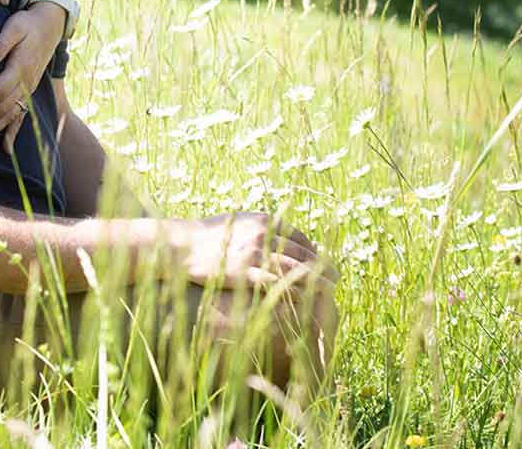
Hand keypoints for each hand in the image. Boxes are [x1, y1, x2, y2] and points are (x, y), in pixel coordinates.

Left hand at [0, 2, 66, 149]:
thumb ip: (2, 42)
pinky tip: (5, 148)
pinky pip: (22, 116)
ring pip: (11, 115)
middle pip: (3, 107)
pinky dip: (13, 132)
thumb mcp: (15, 26)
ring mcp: (29, 89)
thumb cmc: (28, 24)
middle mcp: (26, 82)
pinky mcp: (30, 91)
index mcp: (21, 68)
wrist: (50, 25)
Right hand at [181, 213, 332, 295]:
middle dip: (322, 266)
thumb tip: (279, 234)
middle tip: (337, 278)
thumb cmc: (210, 235)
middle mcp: (264, 234)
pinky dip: (292, 291)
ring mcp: (255, 254)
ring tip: (331, 289)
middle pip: (302, 252)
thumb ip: (261, 228)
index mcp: (265, 221)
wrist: (184, 245)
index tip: (322, 263)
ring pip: (294, 268)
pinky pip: (275, 284)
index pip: (299, 237)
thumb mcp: (240, 222)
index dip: (314, 252)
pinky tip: (303, 300)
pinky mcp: (245, 273)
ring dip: (316, 280)